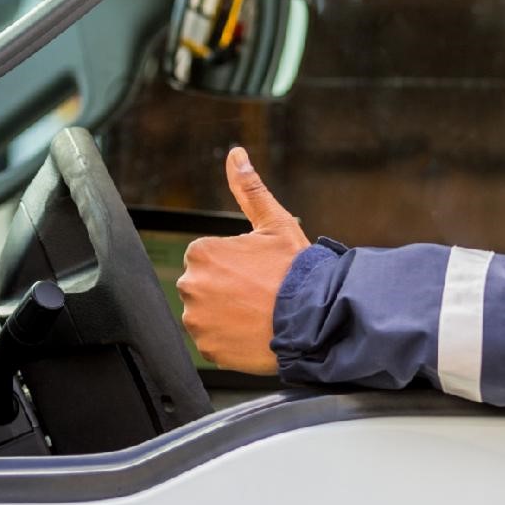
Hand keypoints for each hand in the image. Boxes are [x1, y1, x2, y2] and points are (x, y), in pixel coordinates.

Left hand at [177, 147, 309, 373]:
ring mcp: (197, 321)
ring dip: (229, 316)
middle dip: (229, 291)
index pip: (211, 260)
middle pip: (207, 288)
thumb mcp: (277, 224)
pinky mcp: (208, 349)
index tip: (260, 274)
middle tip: (261, 295)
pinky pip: (215, 343)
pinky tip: (255, 333)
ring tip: (260, 316)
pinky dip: (232, 341)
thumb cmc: (297, 272)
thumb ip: (250, 190)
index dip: (238, 267)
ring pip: (209, 316)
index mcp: (201, 253)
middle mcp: (190, 286)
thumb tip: (235, 155)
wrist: (315, 320)